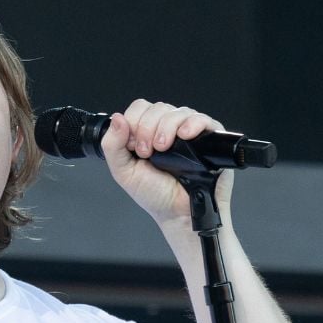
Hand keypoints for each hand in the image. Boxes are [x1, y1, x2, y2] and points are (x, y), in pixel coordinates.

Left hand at [99, 99, 234, 226]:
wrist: (179, 214)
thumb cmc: (156, 196)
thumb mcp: (124, 172)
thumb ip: (112, 146)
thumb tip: (116, 119)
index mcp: (149, 133)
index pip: (140, 108)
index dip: (134, 122)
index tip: (134, 146)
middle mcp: (169, 129)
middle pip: (158, 107)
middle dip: (147, 128)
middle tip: (147, 153)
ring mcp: (190, 132)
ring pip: (178, 112)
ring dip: (166, 128)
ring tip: (163, 149)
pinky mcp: (210, 139)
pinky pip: (203, 119)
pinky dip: (192, 124)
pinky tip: (184, 136)